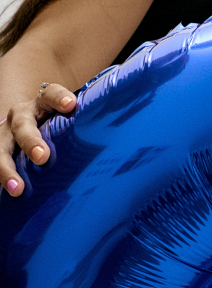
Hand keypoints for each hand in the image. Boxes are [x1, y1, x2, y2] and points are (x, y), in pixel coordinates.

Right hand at [2, 77, 78, 195]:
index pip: (50, 94)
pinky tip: (9, 193)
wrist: (30, 126)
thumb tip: (124, 139)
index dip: (59, 97)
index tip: (70, 105)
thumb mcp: (70, 121)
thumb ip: (89, 125)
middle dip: (31, 142)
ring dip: (6, 169)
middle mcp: (21, 117)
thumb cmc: (60, 126)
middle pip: (23, 126)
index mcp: (43, 103)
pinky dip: (1, 178)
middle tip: (43, 158)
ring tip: (17, 188)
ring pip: (1, 150)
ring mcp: (5, 135)